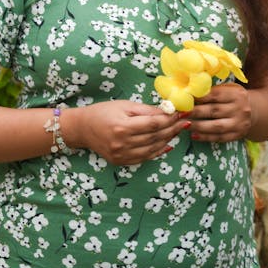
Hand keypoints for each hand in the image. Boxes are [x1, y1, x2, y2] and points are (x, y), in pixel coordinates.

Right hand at [69, 100, 189, 164]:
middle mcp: (122, 143)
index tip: (181, 113)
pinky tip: (167, 144)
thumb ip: (146, 110)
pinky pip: (144, 158)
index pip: (152, 124)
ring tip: (178, 131)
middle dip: (172, 129)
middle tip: (186, 122)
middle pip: (154, 137)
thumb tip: (167, 111)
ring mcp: (121, 155)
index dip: (169, 119)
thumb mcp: (124, 105)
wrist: (82, 128)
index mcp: (122, 127)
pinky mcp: (121, 162)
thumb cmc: (103, 112)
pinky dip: (157, 151)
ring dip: (168, 140)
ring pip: (152, 149)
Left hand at [189, 83, 251, 141]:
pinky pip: (219, 137)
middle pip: (214, 111)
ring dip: (198, 126)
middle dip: (195, 112)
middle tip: (179, 113)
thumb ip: (211, 90)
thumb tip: (188, 92)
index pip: (215, 95)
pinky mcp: (238, 135)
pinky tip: (194, 135)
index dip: (198, 98)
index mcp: (236, 94)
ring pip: (216, 126)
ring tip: (183, 125)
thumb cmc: (233, 97)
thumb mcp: (227, 89)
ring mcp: (240, 123)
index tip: (184, 99)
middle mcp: (240, 109)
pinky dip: (206, 137)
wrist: (254, 110)